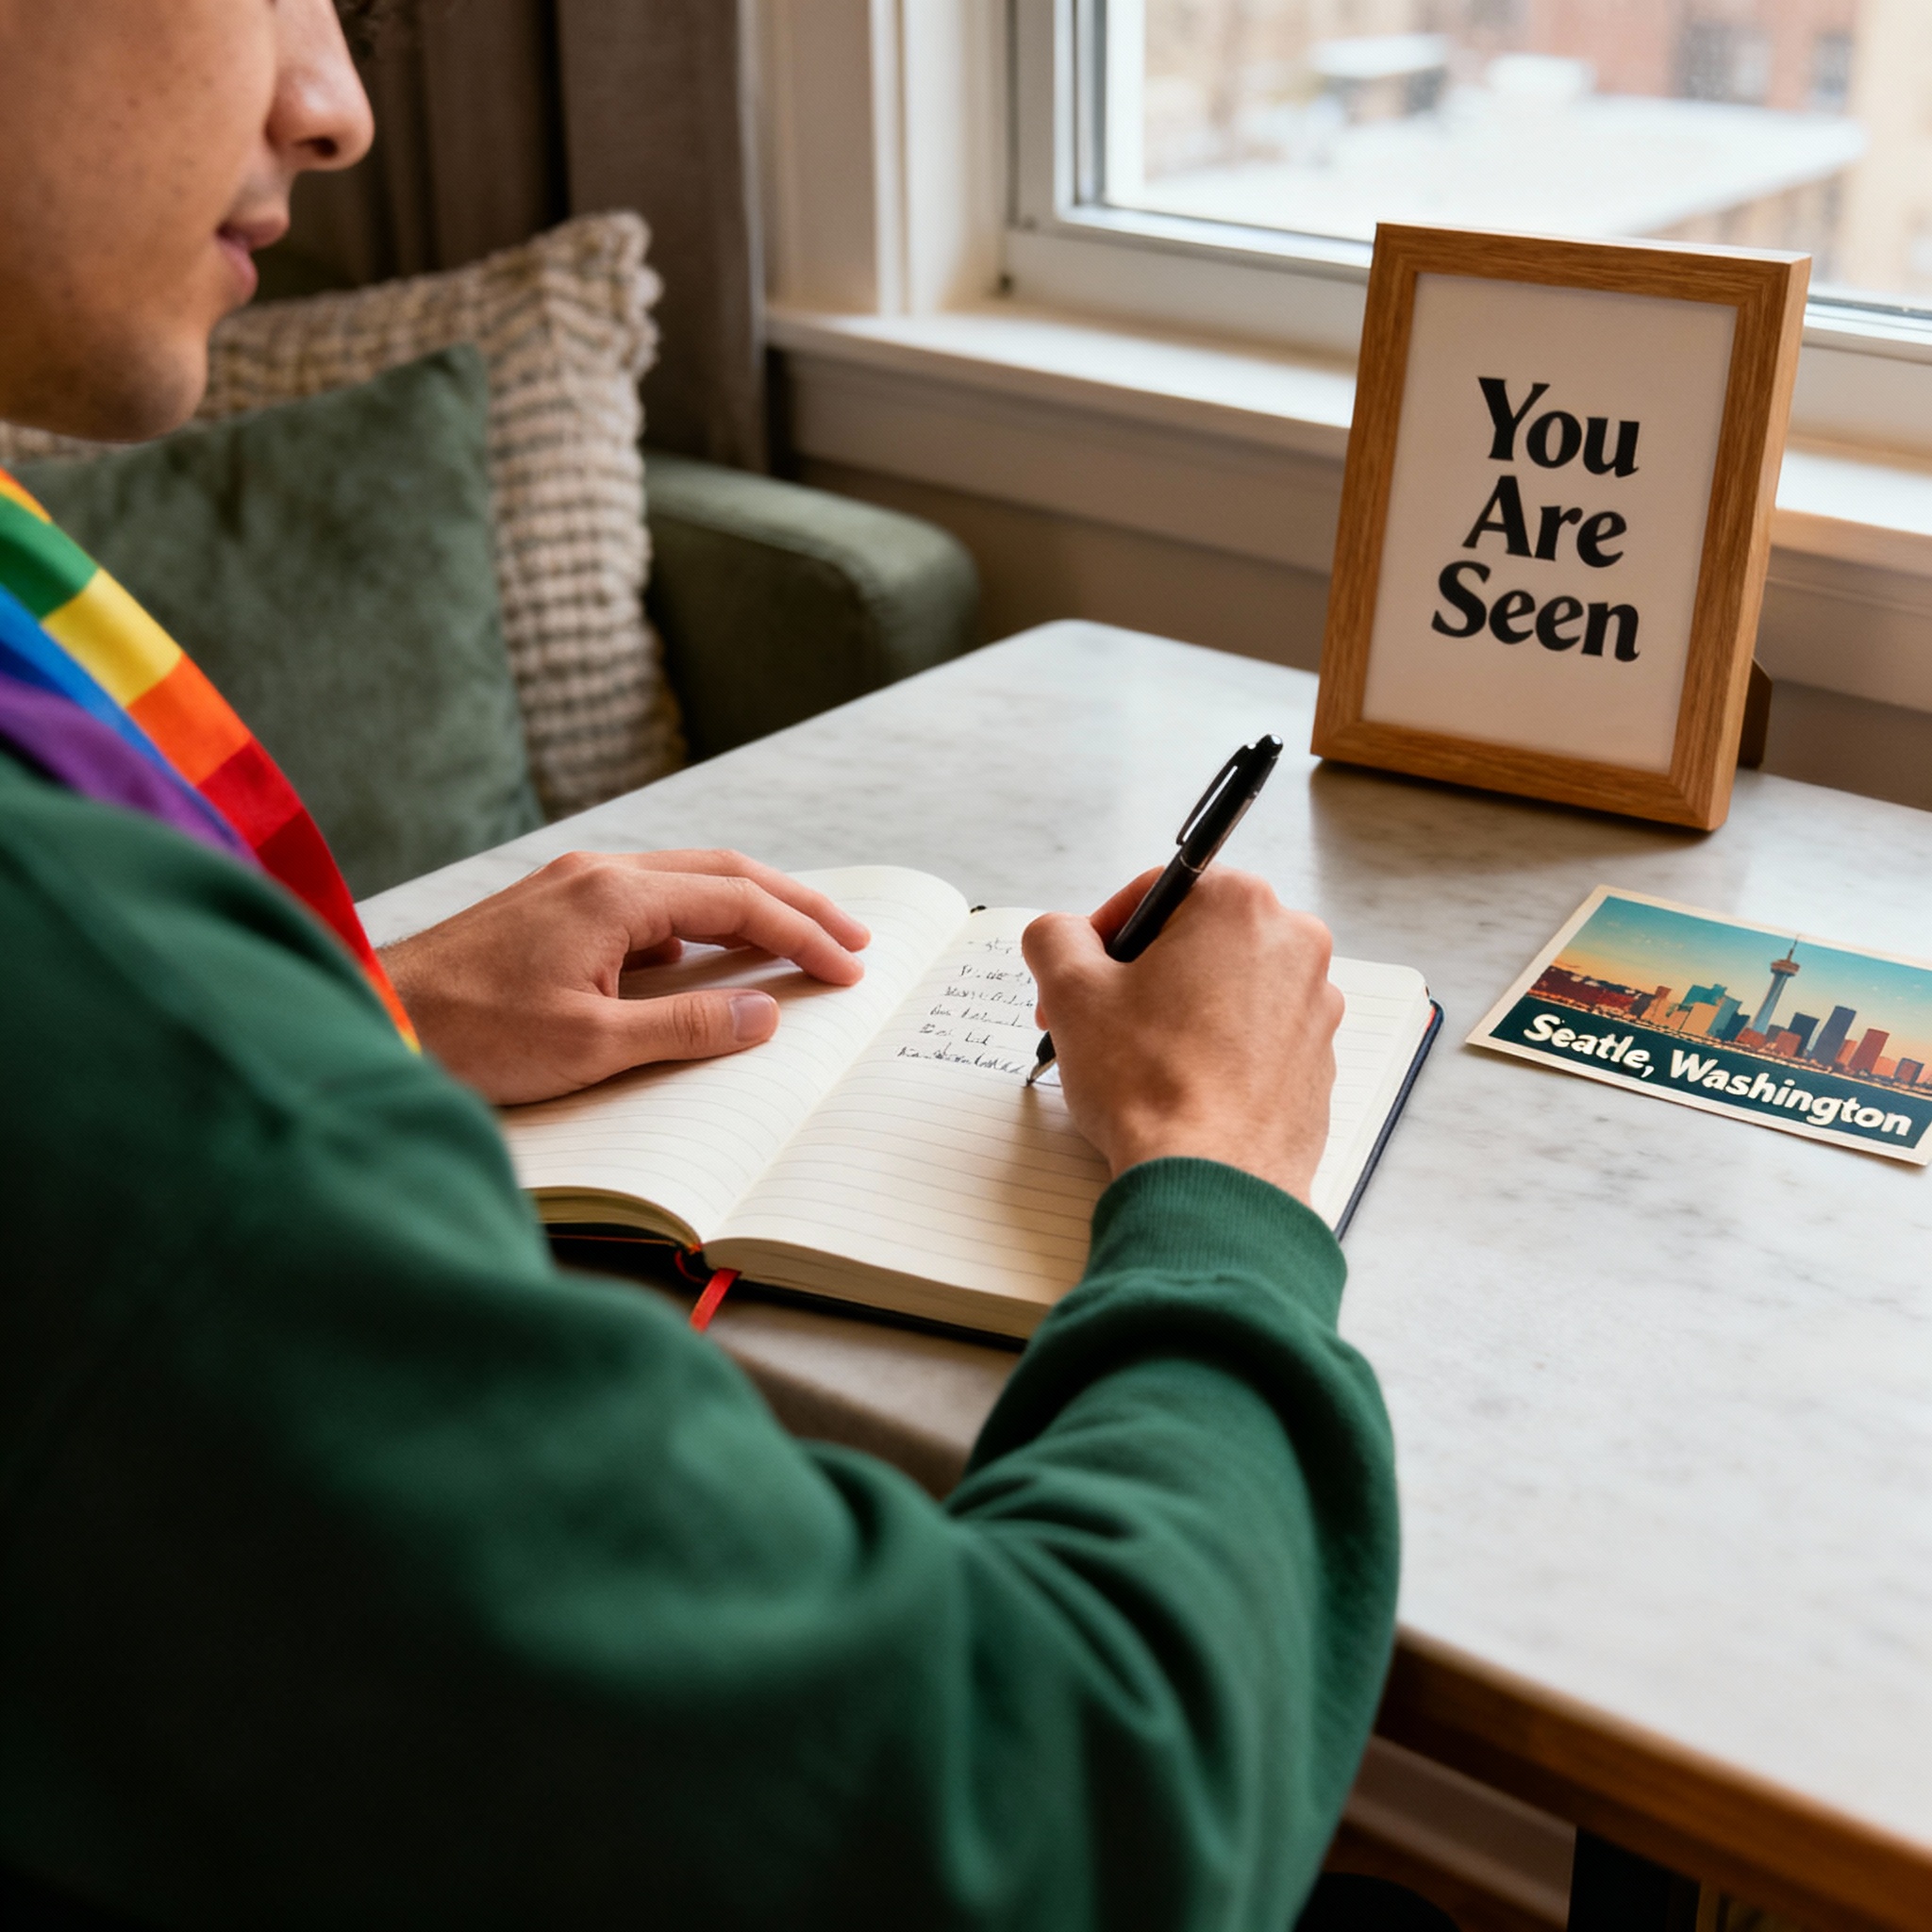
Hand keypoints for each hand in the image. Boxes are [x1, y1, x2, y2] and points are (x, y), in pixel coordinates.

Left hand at [381, 850, 869, 1104]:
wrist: (374, 1014)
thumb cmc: (471, 1036)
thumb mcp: (591, 1045)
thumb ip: (687, 1029)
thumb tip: (764, 1015)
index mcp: (615, 895)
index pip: (738, 902)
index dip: (803, 933)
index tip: (851, 965)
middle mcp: (597, 874)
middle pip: (723, 872)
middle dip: (795, 903)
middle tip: (853, 936)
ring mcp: (571, 887)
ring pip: (685, 882)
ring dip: (748, 908)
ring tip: (798, 939)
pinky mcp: (550, 911)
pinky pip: (647, 904)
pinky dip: (698, 923)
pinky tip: (704, 960)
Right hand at [1022, 870, 1341, 1203]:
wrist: (1211, 1183)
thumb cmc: (1150, 1085)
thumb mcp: (1071, 992)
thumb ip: (1054, 937)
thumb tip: (1061, 934)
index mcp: (1240, 905)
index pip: (1154, 893)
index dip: (1101, 934)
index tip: (1080, 974)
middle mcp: (1294, 945)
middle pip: (1194, 940)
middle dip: (1140, 975)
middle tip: (1097, 1021)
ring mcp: (1315, 1007)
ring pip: (1225, 989)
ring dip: (1177, 1012)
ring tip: (1135, 1062)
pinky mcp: (1319, 1062)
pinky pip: (1254, 1038)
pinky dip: (1215, 1052)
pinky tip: (1178, 1089)